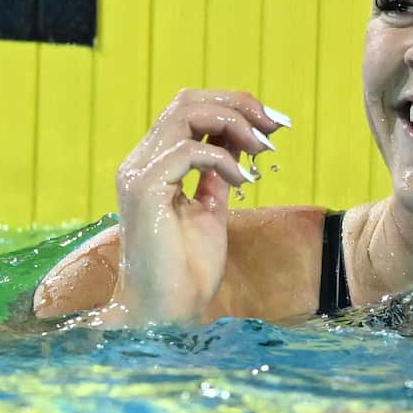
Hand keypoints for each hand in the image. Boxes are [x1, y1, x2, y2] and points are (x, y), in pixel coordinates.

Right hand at [109, 89, 288, 324]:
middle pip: (188, 100)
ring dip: (234, 124)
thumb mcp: (212, 208)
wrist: (167, 311)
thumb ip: (219, 172)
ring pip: (186, 114)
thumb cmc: (187, 269)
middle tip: (275, 127)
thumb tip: (242, 141)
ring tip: (262, 150)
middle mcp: (140, 162)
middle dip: (239, 105)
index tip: (274, 124)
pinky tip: (244, 181)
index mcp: (154, 164)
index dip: (234, 106)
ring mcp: (138, 173)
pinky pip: (187, 150)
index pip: (189, 109)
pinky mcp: (143, 190)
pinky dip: (223, 159)